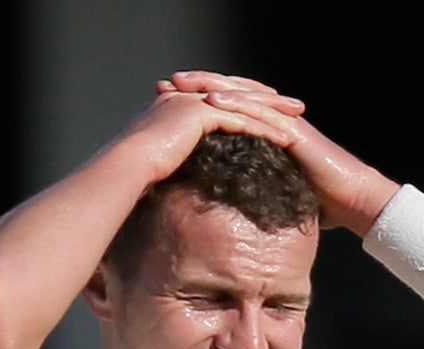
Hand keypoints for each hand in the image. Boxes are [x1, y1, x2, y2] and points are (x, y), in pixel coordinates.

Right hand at [112, 76, 303, 184]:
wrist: (124, 167)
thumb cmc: (133, 174)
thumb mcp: (156, 163)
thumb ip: (170, 160)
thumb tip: (175, 178)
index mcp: (176, 104)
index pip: (220, 100)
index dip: (246, 105)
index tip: (268, 113)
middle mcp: (186, 96)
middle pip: (236, 95)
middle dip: (268, 102)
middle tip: (293, 109)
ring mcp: (193, 102)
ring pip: (243, 105)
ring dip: (273, 113)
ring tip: (298, 122)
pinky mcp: (201, 113)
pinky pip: (241, 120)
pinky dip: (264, 128)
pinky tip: (285, 138)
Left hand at [159, 71, 399, 235]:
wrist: (351, 201)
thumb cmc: (318, 201)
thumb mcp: (272, 193)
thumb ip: (251, 191)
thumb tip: (225, 209)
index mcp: (265, 132)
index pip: (229, 109)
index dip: (199, 104)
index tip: (169, 102)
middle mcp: (273, 121)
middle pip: (231, 94)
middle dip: (199, 86)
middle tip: (169, 82)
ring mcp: (283, 122)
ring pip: (243, 96)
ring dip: (211, 86)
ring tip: (184, 84)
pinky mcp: (293, 130)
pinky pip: (260, 112)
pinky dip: (237, 104)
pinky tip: (214, 101)